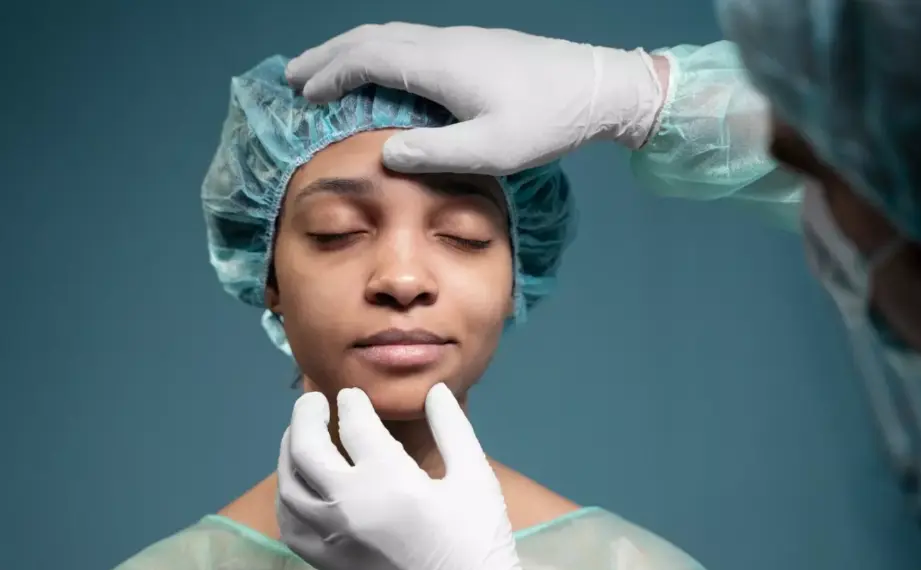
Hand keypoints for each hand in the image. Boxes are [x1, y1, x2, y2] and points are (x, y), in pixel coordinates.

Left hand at [276, 383, 525, 569]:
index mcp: (387, 477)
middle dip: (305, 416)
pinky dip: (287, 497)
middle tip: (313, 400)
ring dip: (289, 453)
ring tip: (299, 436)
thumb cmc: (476, 541)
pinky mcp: (326, 563)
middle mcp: (346, 503)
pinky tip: (298, 485)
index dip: (352, 403)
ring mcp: (330, 536)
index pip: (354, 425)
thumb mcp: (475, 476)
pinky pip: (289, 524)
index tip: (353, 395)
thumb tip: (433, 391)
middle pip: (306, 448)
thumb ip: (452, 428)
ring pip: (289, 485)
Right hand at [286, 22, 664, 174]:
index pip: (367, 59)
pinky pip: (409, 41)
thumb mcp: (491, 150)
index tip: (302, 94)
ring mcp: (458, 40)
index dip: (330, 74)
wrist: (598, 86)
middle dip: (327, 55)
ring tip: (325, 69)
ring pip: (390, 35)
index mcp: (439, 65)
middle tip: (292, 75)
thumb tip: (386, 153)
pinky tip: (382, 70)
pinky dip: (379, 52)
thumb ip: (435, 153)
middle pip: (370, 38)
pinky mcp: (473, 47)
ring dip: (352, 50)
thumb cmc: (547, 121)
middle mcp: (442, 43)